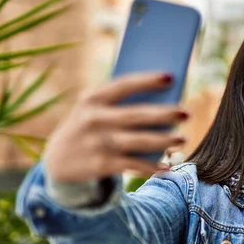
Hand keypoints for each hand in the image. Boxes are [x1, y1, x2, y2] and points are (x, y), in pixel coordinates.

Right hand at [44, 71, 188, 182]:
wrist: (56, 163)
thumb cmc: (88, 128)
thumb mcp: (94, 111)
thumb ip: (120, 104)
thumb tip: (163, 102)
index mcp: (92, 99)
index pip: (124, 85)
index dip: (148, 80)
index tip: (171, 76)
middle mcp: (93, 119)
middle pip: (137, 115)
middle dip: (164, 113)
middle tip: (187, 112)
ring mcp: (97, 143)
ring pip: (139, 141)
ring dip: (163, 141)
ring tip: (182, 139)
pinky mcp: (100, 164)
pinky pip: (133, 165)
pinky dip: (151, 166)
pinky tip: (166, 166)